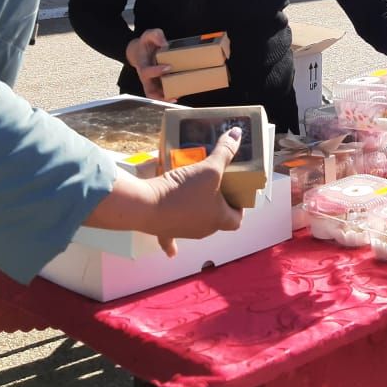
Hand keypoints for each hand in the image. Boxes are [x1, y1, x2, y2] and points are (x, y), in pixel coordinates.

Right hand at [82, 129, 243, 256]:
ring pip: (195, 223)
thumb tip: (237, 134)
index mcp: (218, 219)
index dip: (238, 207)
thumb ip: (225, 151)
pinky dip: (172, 244)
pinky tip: (172, 252)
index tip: (235, 193)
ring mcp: (184, 232)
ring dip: (196, 211)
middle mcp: (203, 229)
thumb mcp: (209, 168)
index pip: (236, 219)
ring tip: (193, 192)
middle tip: (214, 184)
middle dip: (217, 204)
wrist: (148, 206)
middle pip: (216, 219)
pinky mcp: (165, 230)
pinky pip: (170, 239)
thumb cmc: (184, 192)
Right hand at [125, 28, 171, 98]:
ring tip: (177, 97)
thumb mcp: (149, 35)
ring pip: (155, 95)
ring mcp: (151, 82)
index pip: (147, 71)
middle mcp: (146, 77)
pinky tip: (178, 95)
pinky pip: (161, 94)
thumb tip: (164, 43)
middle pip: (149, 90)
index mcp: (143, 65)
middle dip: (160, 94)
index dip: (156, 71)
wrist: (140, 51)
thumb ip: (156, 36)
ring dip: (165, 98)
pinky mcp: (157, 84)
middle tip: (173, 93)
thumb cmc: (146, 43)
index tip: (168, 67)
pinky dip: (168, 96)